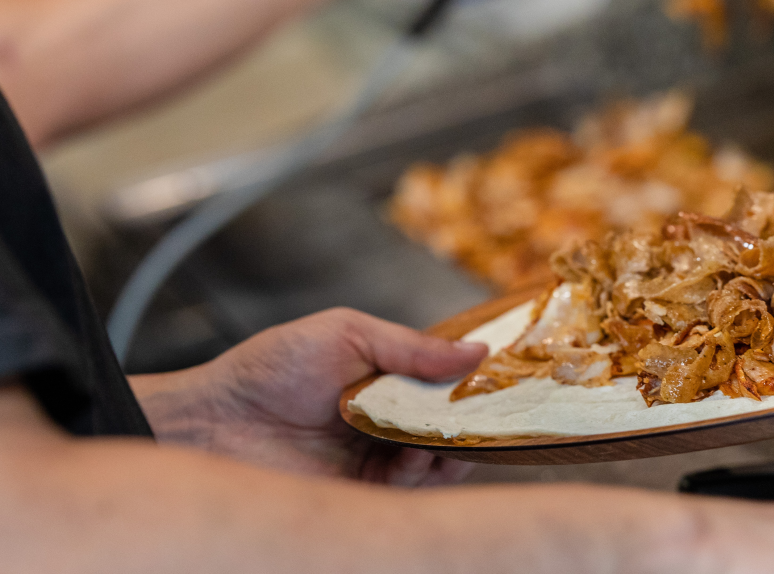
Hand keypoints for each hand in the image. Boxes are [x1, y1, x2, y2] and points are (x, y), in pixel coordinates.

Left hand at [132, 308, 485, 484]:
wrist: (213, 422)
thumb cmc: (271, 368)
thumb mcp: (347, 334)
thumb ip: (412, 346)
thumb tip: (478, 350)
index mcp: (387, 378)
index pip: (447, 382)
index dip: (476, 382)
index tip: (505, 378)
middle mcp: (388, 419)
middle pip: (451, 424)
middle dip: (474, 421)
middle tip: (489, 415)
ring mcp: (376, 457)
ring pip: (438, 460)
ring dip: (451, 448)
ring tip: (447, 436)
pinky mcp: (361, 494)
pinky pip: (409, 491)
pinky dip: (422, 475)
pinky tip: (416, 458)